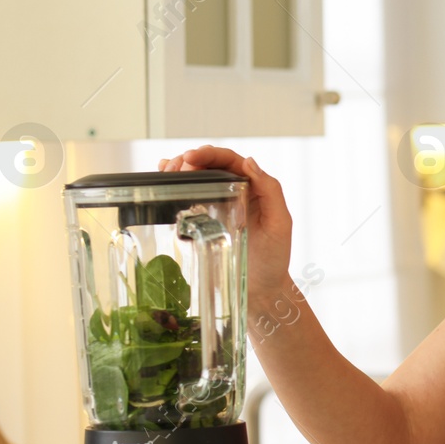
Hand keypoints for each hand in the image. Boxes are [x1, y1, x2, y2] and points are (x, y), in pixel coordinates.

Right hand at [158, 145, 293, 298]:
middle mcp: (235, 192)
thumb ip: (270, 191)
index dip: (209, 154)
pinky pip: (189, 197)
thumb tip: (249, 162)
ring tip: (167, 172)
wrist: (262, 289)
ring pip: (197, 177)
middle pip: (209, 165)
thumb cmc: (275, 257)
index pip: (230, 161)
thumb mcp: (279, 223)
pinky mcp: (205, 220)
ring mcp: (218, 205)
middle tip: (174, 168)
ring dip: (179, 168)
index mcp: (254, 187)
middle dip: (189, 159)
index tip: (190, 158)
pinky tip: (164, 180)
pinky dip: (176, 185)